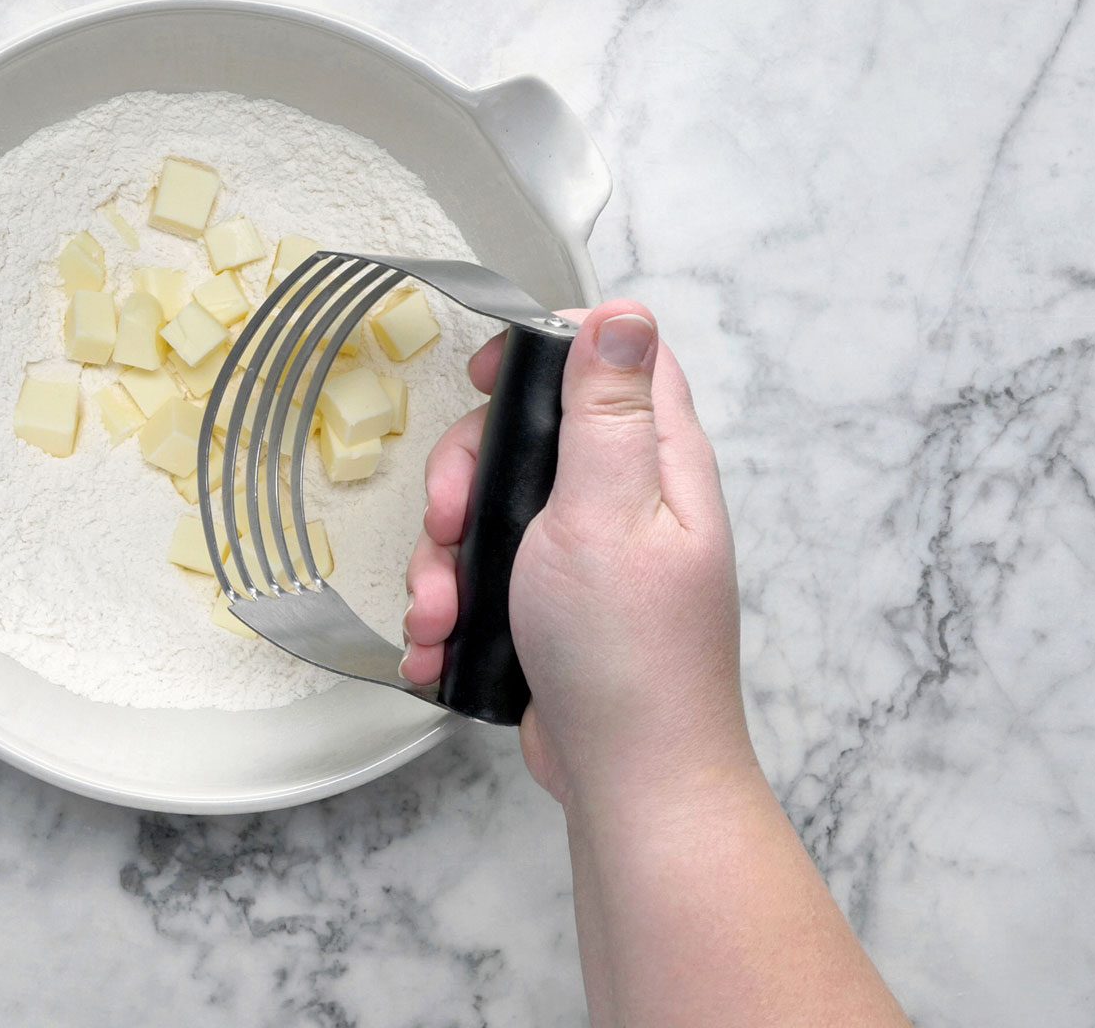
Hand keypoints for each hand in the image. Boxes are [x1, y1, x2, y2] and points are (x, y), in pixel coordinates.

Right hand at [400, 302, 752, 807]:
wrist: (628, 780)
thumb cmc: (628, 653)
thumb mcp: (606, 511)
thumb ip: (607, 411)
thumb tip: (624, 314)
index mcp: (657, 464)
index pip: (615, 361)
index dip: (548, 349)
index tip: (487, 376)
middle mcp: (627, 502)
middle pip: (526, 441)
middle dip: (463, 479)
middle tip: (448, 521)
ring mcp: (586, 557)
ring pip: (491, 515)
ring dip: (444, 560)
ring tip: (438, 614)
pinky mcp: (551, 607)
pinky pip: (484, 579)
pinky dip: (452, 607)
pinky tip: (439, 644)